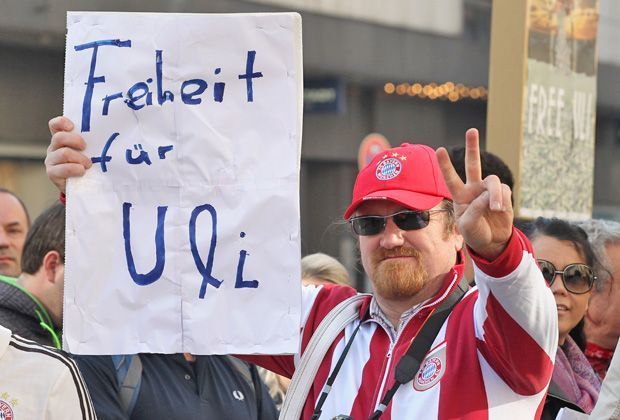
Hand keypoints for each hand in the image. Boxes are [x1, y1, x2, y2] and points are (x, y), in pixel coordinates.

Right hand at [45, 116, 91, 192]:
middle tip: (86, 147)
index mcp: (62, 139)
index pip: (55, 125)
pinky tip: (82, 172)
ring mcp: (51, 160)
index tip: (72, 126)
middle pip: (59, 137)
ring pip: (63, 153)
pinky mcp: (52, 173)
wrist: (84, 187)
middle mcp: (54, 148)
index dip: (62, 122)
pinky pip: (62, 169)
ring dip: (79, 158)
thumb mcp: (90, 152)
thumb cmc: (89, 165)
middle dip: (75, 140)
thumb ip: (92, 142)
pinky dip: (74, 169)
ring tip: (88, 165)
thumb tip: (110, 134)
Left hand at [436, 128, 512, 259]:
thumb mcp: (468, 225)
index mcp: (459, 195)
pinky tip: (500, 210)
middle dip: (472, 147)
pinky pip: (504, 192)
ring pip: (493, 181)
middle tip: (471, 130)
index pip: (450, 178)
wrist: (492, 242)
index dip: (445, 164)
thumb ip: (476, 209)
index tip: (439, 149)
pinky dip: (503, 201)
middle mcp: (473, 189)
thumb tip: (489, 195)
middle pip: (472, 164)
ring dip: (495, 194)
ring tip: (495, 208)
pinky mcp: (503, 195)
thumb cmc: (474, 233)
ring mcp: (488, 190)